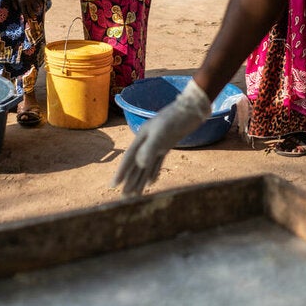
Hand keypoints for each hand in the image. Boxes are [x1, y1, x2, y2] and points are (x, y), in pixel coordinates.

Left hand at [14, 0, 42, 18]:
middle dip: (32, 15)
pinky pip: (40, 2)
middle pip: (31, 11)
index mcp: (21, 2)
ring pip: (36, 7)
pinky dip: (41, 5)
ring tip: (37, 12)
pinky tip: (40, 7)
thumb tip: (16, 10)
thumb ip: (14, 4)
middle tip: (34, 17)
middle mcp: (27, 1)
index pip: (24, 12)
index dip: (27, 17)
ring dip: (37, 11)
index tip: (28, 19)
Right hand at [112, 79, 210, 196]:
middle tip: (123, 197)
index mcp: (142, 138)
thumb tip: (140, 164)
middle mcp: (147, 142)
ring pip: (145, 166)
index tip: (113, 186)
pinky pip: (156, 163)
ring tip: (134, 194)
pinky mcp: (167, 145)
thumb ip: (151, 147)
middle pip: (135, 165)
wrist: (191, 108)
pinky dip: (152, 173)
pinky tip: (150, 183)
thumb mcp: (162, 133)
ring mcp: (157, 144)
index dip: (121, 173)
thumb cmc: (176, 118)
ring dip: (139, 180)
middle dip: (129, 181)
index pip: (129, 159)